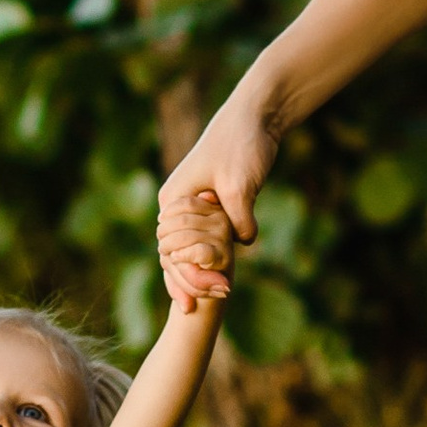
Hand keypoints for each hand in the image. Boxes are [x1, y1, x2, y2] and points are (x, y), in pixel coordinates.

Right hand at [157, 91, 281, 304]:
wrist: (256, 117)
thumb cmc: (241, 145)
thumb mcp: (240, 186)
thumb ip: (238, 219)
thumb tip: (242, 244)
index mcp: (174, 200)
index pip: (170, 251)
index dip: (183, 278)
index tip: (194, 302)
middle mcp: (178, 205)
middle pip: (176, 254)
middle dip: (189, 281)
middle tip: (200, 308)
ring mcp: (195, 205)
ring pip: (191, 248)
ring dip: (200, 271)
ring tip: (213, 298)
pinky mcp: (214, 203)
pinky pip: (209, 237)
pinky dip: (213, 257)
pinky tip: (220, 278)